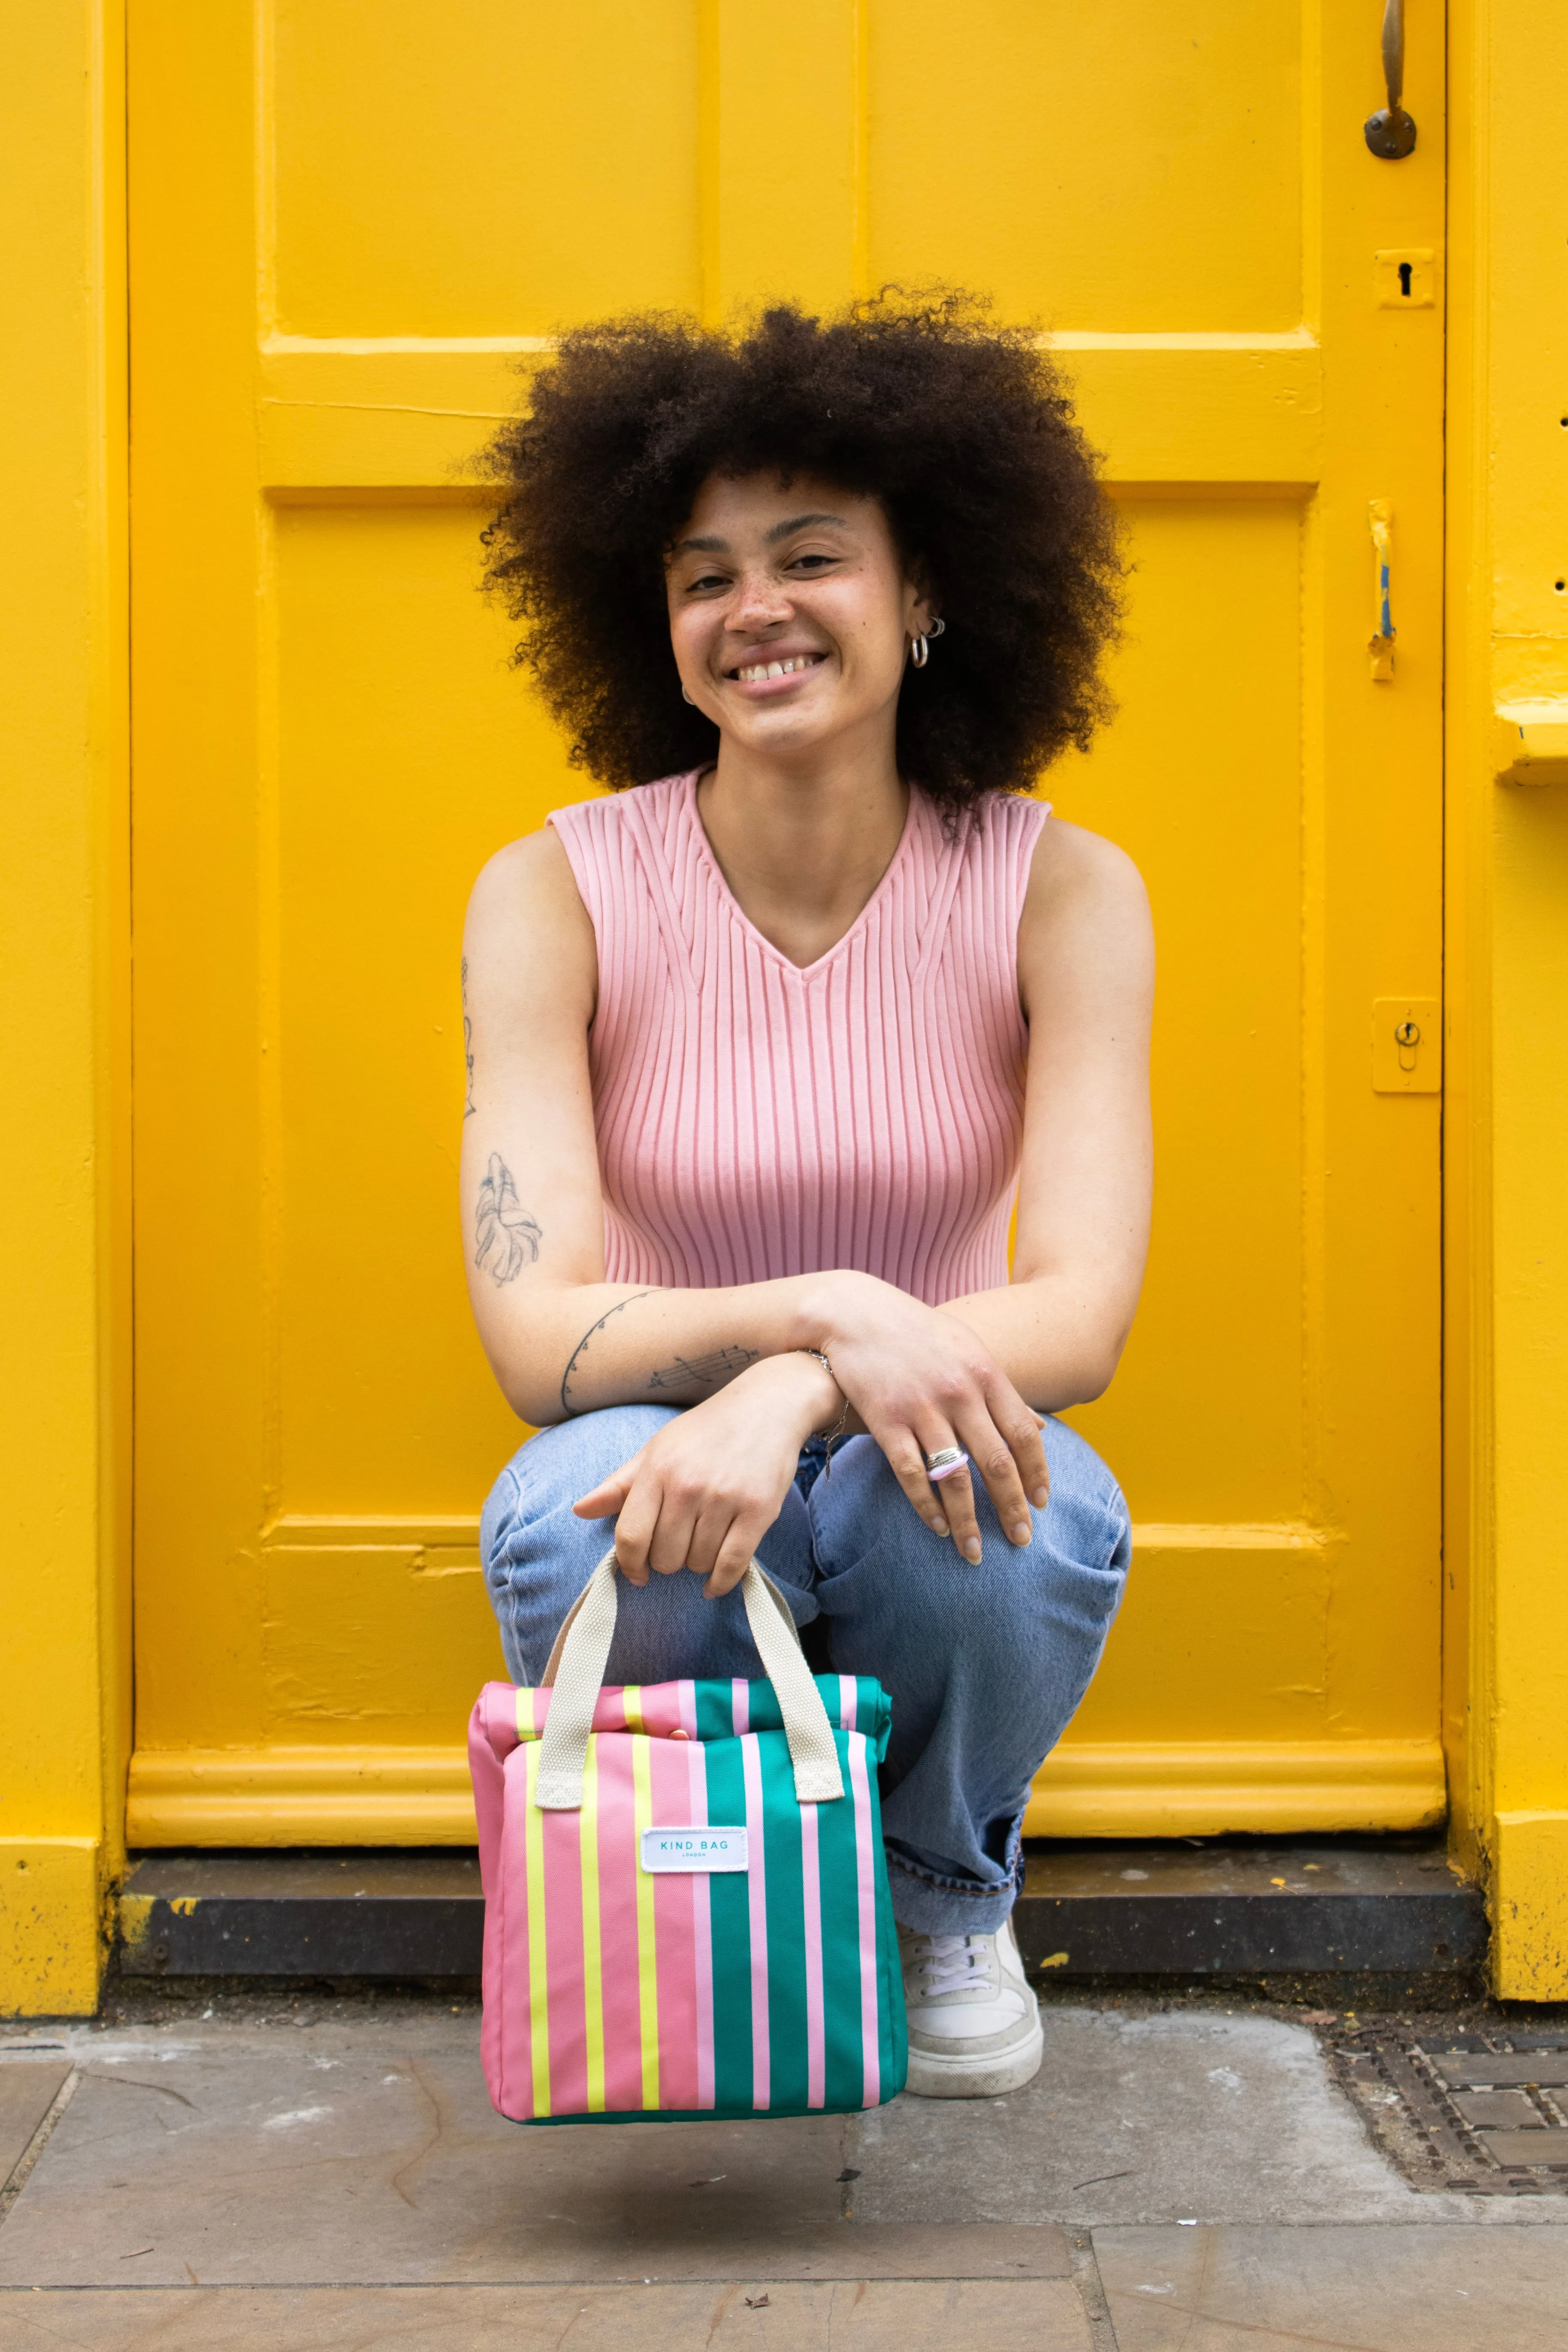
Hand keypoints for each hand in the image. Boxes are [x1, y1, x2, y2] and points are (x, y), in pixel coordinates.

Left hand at [571, 1352, 836, 1596]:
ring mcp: (725, 1499)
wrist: (767, 1406)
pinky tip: (714, 1582)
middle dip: (667, 1562)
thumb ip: (619, 1484)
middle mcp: (688, 1486)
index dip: (629, 1564)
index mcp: (657, 1470)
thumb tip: (579, 1511)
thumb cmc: (706, 1431)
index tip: (637, 1572)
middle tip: (678, 1547)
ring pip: (698, 1563)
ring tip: (702, 1543)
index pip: (629, 1536)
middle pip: (664, 1557)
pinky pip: (732, 1565)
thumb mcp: (657, 1449)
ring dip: (697, 1564)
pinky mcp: (759, 1510)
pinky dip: (720, 1582)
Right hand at [806, 1273, 1048, 1564]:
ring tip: (975, 1552)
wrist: (854, 1313)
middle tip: (1022, 1542)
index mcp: (986, 1374)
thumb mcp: (969, 1349)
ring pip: (955, 1478)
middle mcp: (959, 1393)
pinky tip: (937, 1527)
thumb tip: (1042, 1429)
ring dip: (969, 1521)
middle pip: (996, 1463)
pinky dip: (926, 1507)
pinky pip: (913, 1475)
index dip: (1037, 1474)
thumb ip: (1003, 1391)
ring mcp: (922, 1408)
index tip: (1042, 1505)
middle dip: (1012, 1509)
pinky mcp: (886, 1421)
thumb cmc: (916, 1332)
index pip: (1023, 1435)